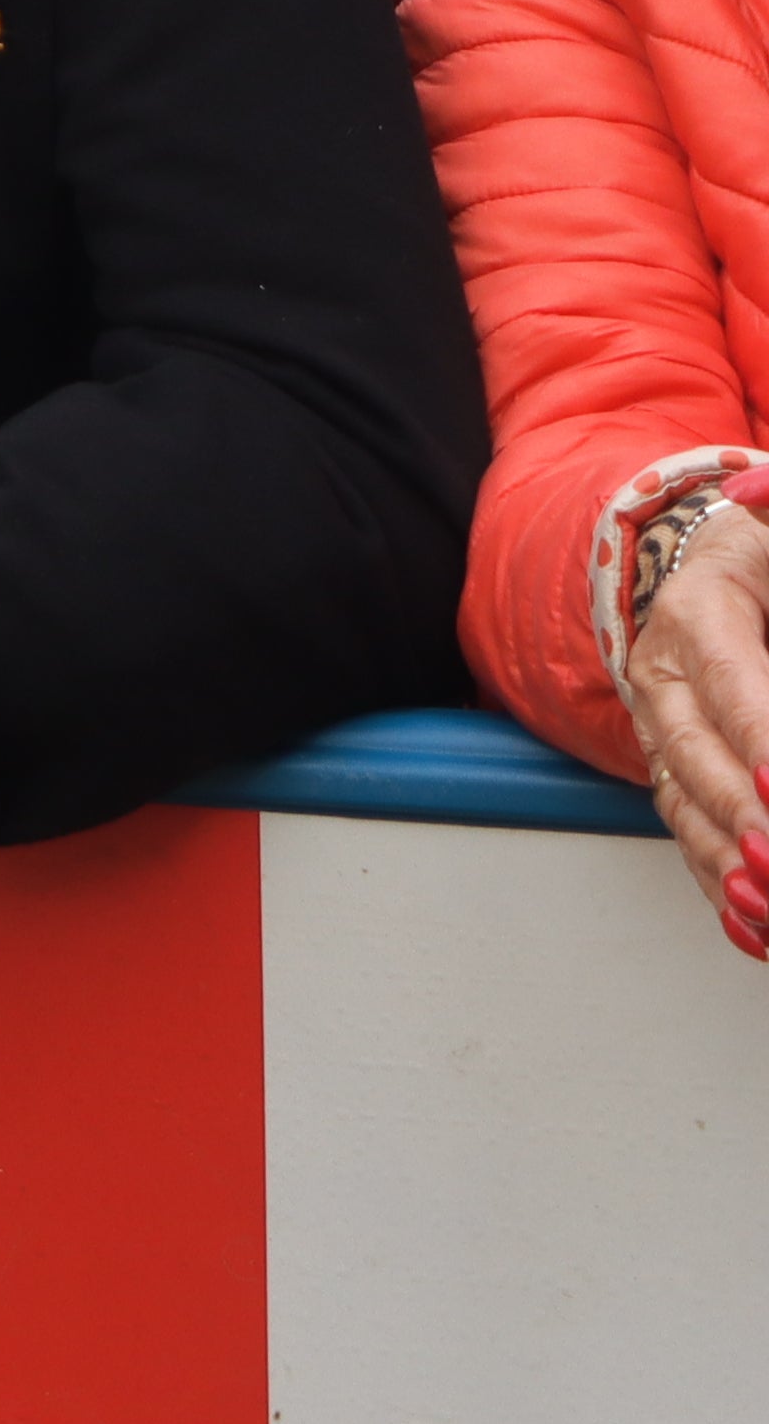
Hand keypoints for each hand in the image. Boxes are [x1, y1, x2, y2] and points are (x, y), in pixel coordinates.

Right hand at [621, 493, 768, 951]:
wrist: (726, 564)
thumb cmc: (765, 551)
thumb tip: (758, 492)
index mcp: (697, 609)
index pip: (731, 682)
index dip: (760, 737)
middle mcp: (665, 676)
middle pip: (695, 758)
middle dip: (746, 819)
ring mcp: (667, 729)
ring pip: (687, 808)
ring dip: (731, 869)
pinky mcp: (681, 770)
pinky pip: (693, 836)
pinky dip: (722, 889)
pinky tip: (756, 931)